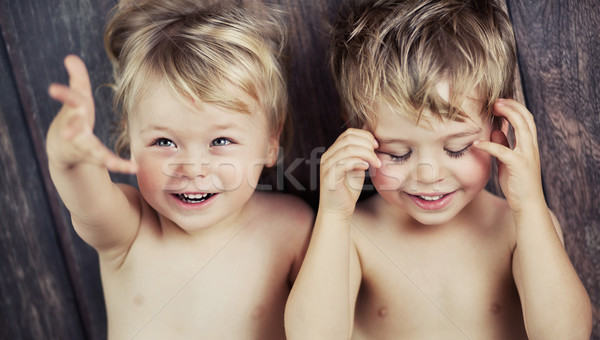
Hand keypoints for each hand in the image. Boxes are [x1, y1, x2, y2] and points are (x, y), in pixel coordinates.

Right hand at [47, 55, 136, 172]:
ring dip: (101, 156)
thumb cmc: (74, 117)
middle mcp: (75, 130)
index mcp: (74, 111)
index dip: (63, 93)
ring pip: (91, 151)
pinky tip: (134, 168)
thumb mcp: (78, 98)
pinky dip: (120, 165)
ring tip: (111, 163)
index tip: (52, 88)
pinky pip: (107, 161)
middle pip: (73, 129)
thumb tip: (71, 57)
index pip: (70, 100)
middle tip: (67, 133)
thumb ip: (78, 79)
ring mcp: (82, 146)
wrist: (63, 148)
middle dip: (71, 129)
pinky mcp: (93, 157)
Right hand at [318, 128, 380, 217]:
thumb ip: (360, 156)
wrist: (337, 210)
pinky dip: (358, 162)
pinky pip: (344, 163)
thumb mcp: (356, 169)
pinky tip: (366, 168)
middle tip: (378, 154)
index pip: (348, 134)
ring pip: (348, 149)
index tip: (377, 146)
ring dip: (366, 154)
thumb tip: (371, 144)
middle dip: (367, 144)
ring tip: (376, 163)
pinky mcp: (329, 177)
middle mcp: (327, 156)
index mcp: (333, 152)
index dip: (365, 136)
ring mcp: (327, 166)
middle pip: (348, 138)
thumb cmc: (348, 190)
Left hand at [473, 99, 543, 213]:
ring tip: (493, 108)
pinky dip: (488, 145)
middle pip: (526, 119)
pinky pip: (503, 150)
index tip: (500, 101)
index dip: (515, 108)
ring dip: (508, 115)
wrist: (527, 205)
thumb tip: (496, 131)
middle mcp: (531, 148)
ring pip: (522, 128)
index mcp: (529, 146)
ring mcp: (527, 156)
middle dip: (512, 106)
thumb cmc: (517, 184)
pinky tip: (476, 143)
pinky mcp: (519, 165)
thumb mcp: (507, 162)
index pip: (526, 120)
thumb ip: (504, 146)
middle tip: (496, 100)